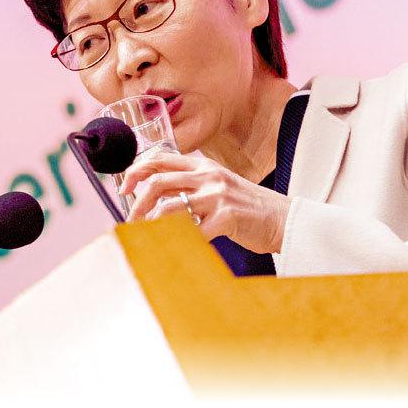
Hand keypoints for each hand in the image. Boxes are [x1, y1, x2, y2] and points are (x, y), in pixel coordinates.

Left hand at [119, 151, 290, 253]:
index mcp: (204, 166)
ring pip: (169, 208)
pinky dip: (177, 242)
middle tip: (129, 221)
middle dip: (136, 203)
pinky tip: (172, 249)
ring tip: (146, 238)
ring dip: (151, 226)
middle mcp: (209, 176)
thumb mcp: (218, 187)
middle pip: (158, 182)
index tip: (123, 188)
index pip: (160, 159)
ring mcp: (218, 196)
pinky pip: (192, 232)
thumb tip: (154, 201)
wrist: (283, 219)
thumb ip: (190, 188)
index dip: (136, 171)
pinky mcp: (227, 217)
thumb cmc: (247, 208)